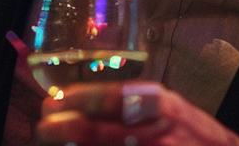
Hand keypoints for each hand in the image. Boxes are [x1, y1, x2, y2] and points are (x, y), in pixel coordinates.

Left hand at [35, 82, 238, 145]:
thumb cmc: (194, 136)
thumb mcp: (169, 108)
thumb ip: (133, 104)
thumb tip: (82, 103)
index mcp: (158, 105)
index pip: (107, 97)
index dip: (74, 100)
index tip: (53, 101)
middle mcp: (152, 130)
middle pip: (91, 130)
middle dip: (58, 129)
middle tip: (44, 127)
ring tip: (52, 142)